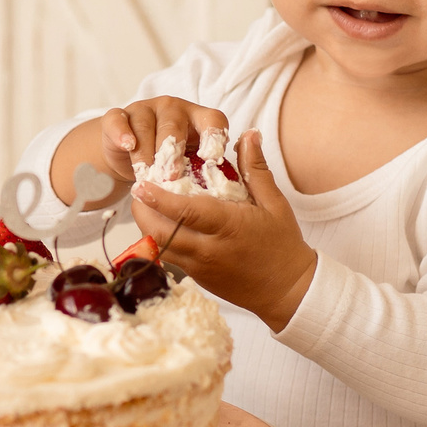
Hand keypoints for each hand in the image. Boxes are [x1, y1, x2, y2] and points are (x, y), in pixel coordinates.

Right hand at [53, 97, 230, 204]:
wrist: (128, 154)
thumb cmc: (169, 163)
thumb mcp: (191, 167)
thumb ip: (203, 174)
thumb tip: (219, 201)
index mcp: (198, 119)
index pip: (212, 121)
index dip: (213, 137)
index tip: (211, 159)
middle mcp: (174, 109)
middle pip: (175, 123)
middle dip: (174, 151)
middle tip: (172, 176)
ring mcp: (145, 110)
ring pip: (146, 125)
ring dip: (147, 151)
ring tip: (147, 174)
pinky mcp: (119, 116)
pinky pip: (118, 120)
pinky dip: (122, 132)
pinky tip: (127, 146)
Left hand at [129, 130, 318, 332]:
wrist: (287, 291)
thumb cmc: (282, 245)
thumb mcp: (274, 203)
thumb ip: (255, 168)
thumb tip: (249, 135)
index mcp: (228, 227)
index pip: (186, 212)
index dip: (159, 198)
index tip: (142, 183)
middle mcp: (209, 250)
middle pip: (161, 232)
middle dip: (143, 211)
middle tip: (139, 189)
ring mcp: (200, 267)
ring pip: (160, 247)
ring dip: (148, 225)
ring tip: (147, 204)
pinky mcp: (197, 278)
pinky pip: (170, 257)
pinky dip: (162, 239)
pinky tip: (165, 223)